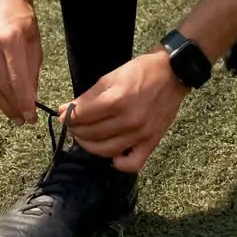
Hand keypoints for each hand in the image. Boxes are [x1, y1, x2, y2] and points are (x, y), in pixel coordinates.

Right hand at [0, 0, 41, 124]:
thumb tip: (30, 99)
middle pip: (2, 86)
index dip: (24, 102)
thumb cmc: (22, 19)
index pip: (17, 80)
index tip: (31, 116)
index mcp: (10, 40)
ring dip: (3, 105)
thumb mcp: (35, 42)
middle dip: (14, 107)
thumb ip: (33, 71)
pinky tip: (3, 101)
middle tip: (24, 121)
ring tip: (14, 116)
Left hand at [59, 46, 186, 171]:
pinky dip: (118, 163)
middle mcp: (129, 120)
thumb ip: (87, 97)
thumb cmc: (140, 72)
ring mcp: (141, 134)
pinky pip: (132, 164)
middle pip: (91, 134)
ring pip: (105, 150)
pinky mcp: (152, 142)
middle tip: (74, 125)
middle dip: (76, 130)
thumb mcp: (110, 78)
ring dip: (89, 145)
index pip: (82, 116)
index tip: (64, 115)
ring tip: (86, 136)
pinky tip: (111, 153)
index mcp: (117, 100)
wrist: (172, 74)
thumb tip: (65, 110)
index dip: (68, 117)